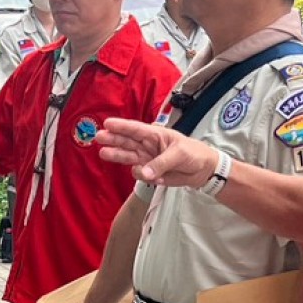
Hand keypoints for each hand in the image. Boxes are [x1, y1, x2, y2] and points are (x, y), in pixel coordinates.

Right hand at [94, 118, 216, 186]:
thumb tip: (143, 173)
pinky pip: (140, 174)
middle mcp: (147, 145)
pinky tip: (156, 178)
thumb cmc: (194, 153)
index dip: (121, 126)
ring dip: (116, 155)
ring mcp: (147, 159)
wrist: (203, 170)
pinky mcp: (150, 173)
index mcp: (155, 135)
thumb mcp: (179, 154)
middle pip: (126, 141)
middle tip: (99, 137)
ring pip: (128, 157)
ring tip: (104, 153)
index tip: (107, 123)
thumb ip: (160, 163)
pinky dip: (144, 176)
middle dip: (113, 139)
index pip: (135, 129)